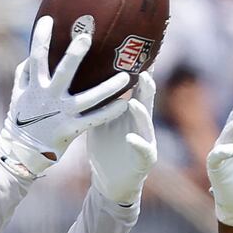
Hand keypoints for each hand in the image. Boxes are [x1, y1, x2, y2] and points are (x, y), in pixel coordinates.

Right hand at [0, 15, 131, 177]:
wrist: (21, 153)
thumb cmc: (21, 121)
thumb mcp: (18, 96)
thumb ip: (24, 75)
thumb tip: (28, 56)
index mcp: (35, 86)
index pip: (37, 57)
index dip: (41, 38)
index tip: (47, 19)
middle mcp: (49, 97)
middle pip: (63, 72)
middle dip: (74, 54)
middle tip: (87, 37)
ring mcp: (61, 114)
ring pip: (88, 98)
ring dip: (108, 87)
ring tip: (126, 76)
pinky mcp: (70, 130)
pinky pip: (94, 120)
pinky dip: (109, 112)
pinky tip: (124, 104)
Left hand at [87, 74, 157, 206]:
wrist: (110, 179)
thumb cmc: (105, 146)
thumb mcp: (102, 118)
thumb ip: (100, 99)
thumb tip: (86, 73)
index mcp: (129, 112)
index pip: (136, 87)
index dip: (138, 70)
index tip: (137, 52)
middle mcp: (140, 122)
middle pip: (146, 100)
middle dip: (146, 86)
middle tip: (144, 71)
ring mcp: (145, 140)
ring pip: (146, 123)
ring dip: (140, 113)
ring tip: (133, 104)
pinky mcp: (145, 159)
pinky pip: (143, 150)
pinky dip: (138, 143)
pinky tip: (131, 138)